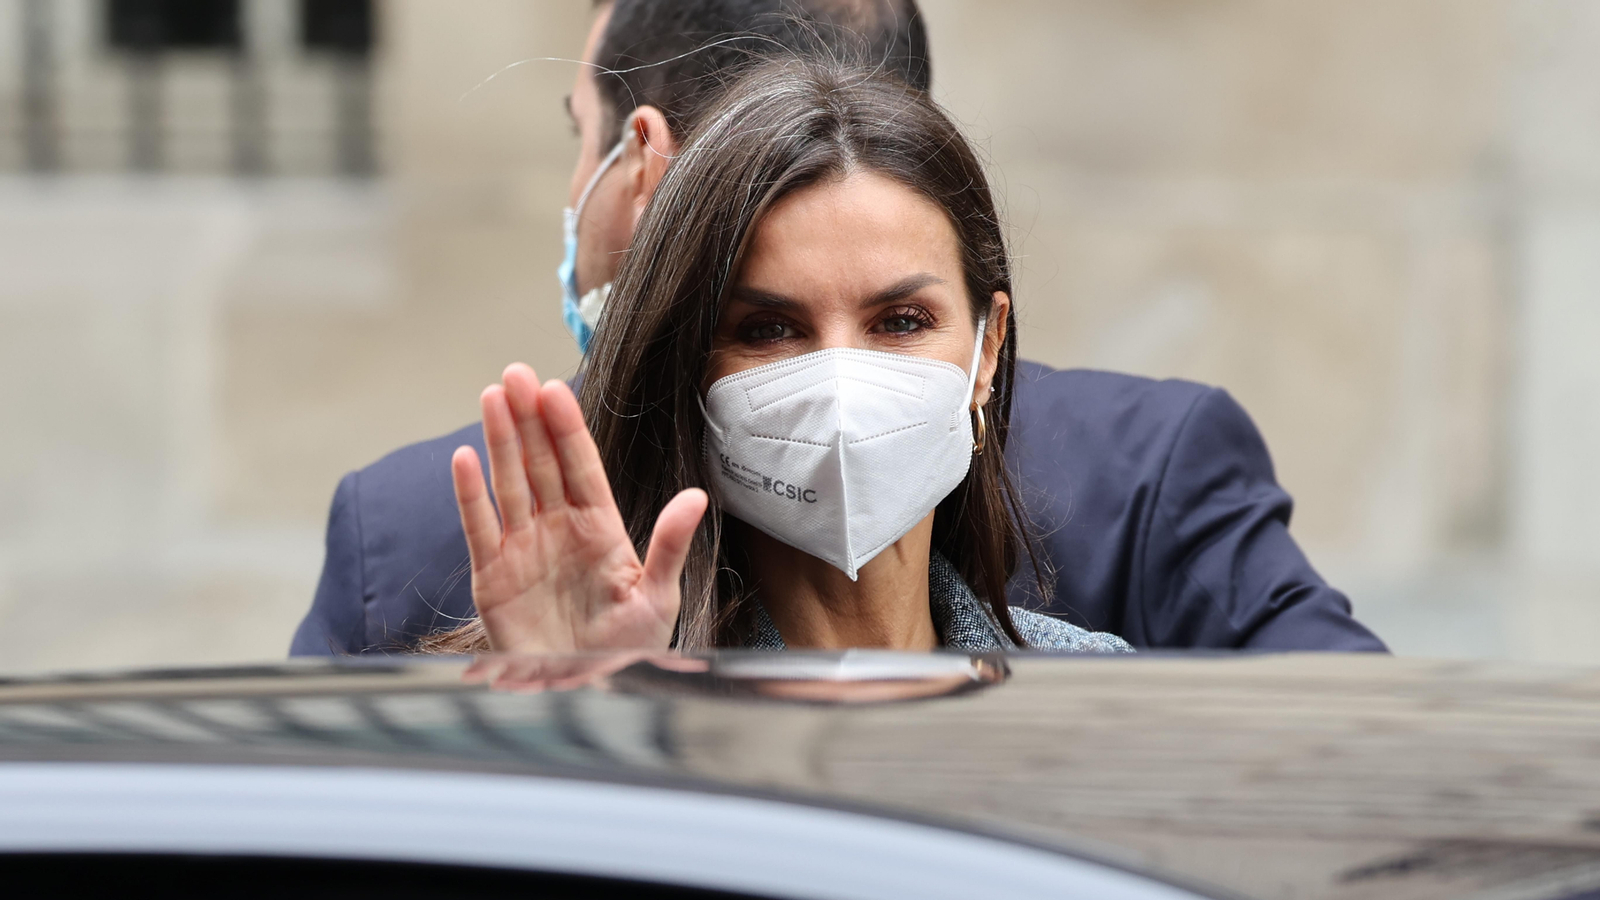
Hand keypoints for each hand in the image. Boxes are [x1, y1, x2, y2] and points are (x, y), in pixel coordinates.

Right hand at [451, 364, 708, 653]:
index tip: (555, 389)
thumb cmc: (625, 650)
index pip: (581, 467)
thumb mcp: (658, 598)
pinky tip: (463, 458)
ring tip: (491, 397)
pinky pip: (480, 528)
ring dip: (499, 440)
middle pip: (540, 463)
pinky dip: (470, 494)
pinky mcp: (492, 577)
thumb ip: (670, 545)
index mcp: (600, 530)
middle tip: (515, 374)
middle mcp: (559, 530)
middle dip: (529, 418)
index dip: (567, 428)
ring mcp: (523, 549)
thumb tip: (696, 497)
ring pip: (509, 483)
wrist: (584, 696)